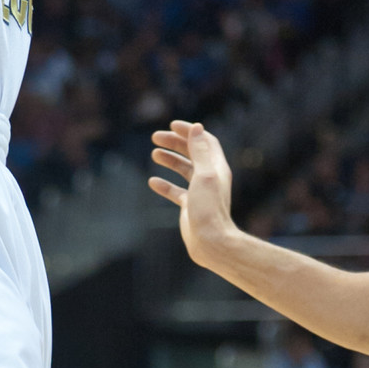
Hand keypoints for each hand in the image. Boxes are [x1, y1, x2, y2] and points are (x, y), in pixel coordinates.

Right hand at [149, 120, 236, 265]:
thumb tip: (197, 127)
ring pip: (183, 170)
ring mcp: (199, 192)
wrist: (210, 242)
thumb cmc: (209, 209)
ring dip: (169, 160)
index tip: (172, 125)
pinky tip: (153, 182)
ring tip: (154, 153)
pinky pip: (176, 191)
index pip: (204, 141)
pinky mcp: (189, 206)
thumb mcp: (204, 175)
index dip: (190, 131)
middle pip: (192, 153)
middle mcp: (209, 177)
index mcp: (216, 167)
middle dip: (175, 143)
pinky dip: (165, 184)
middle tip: (155, 137)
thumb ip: (200, 151)